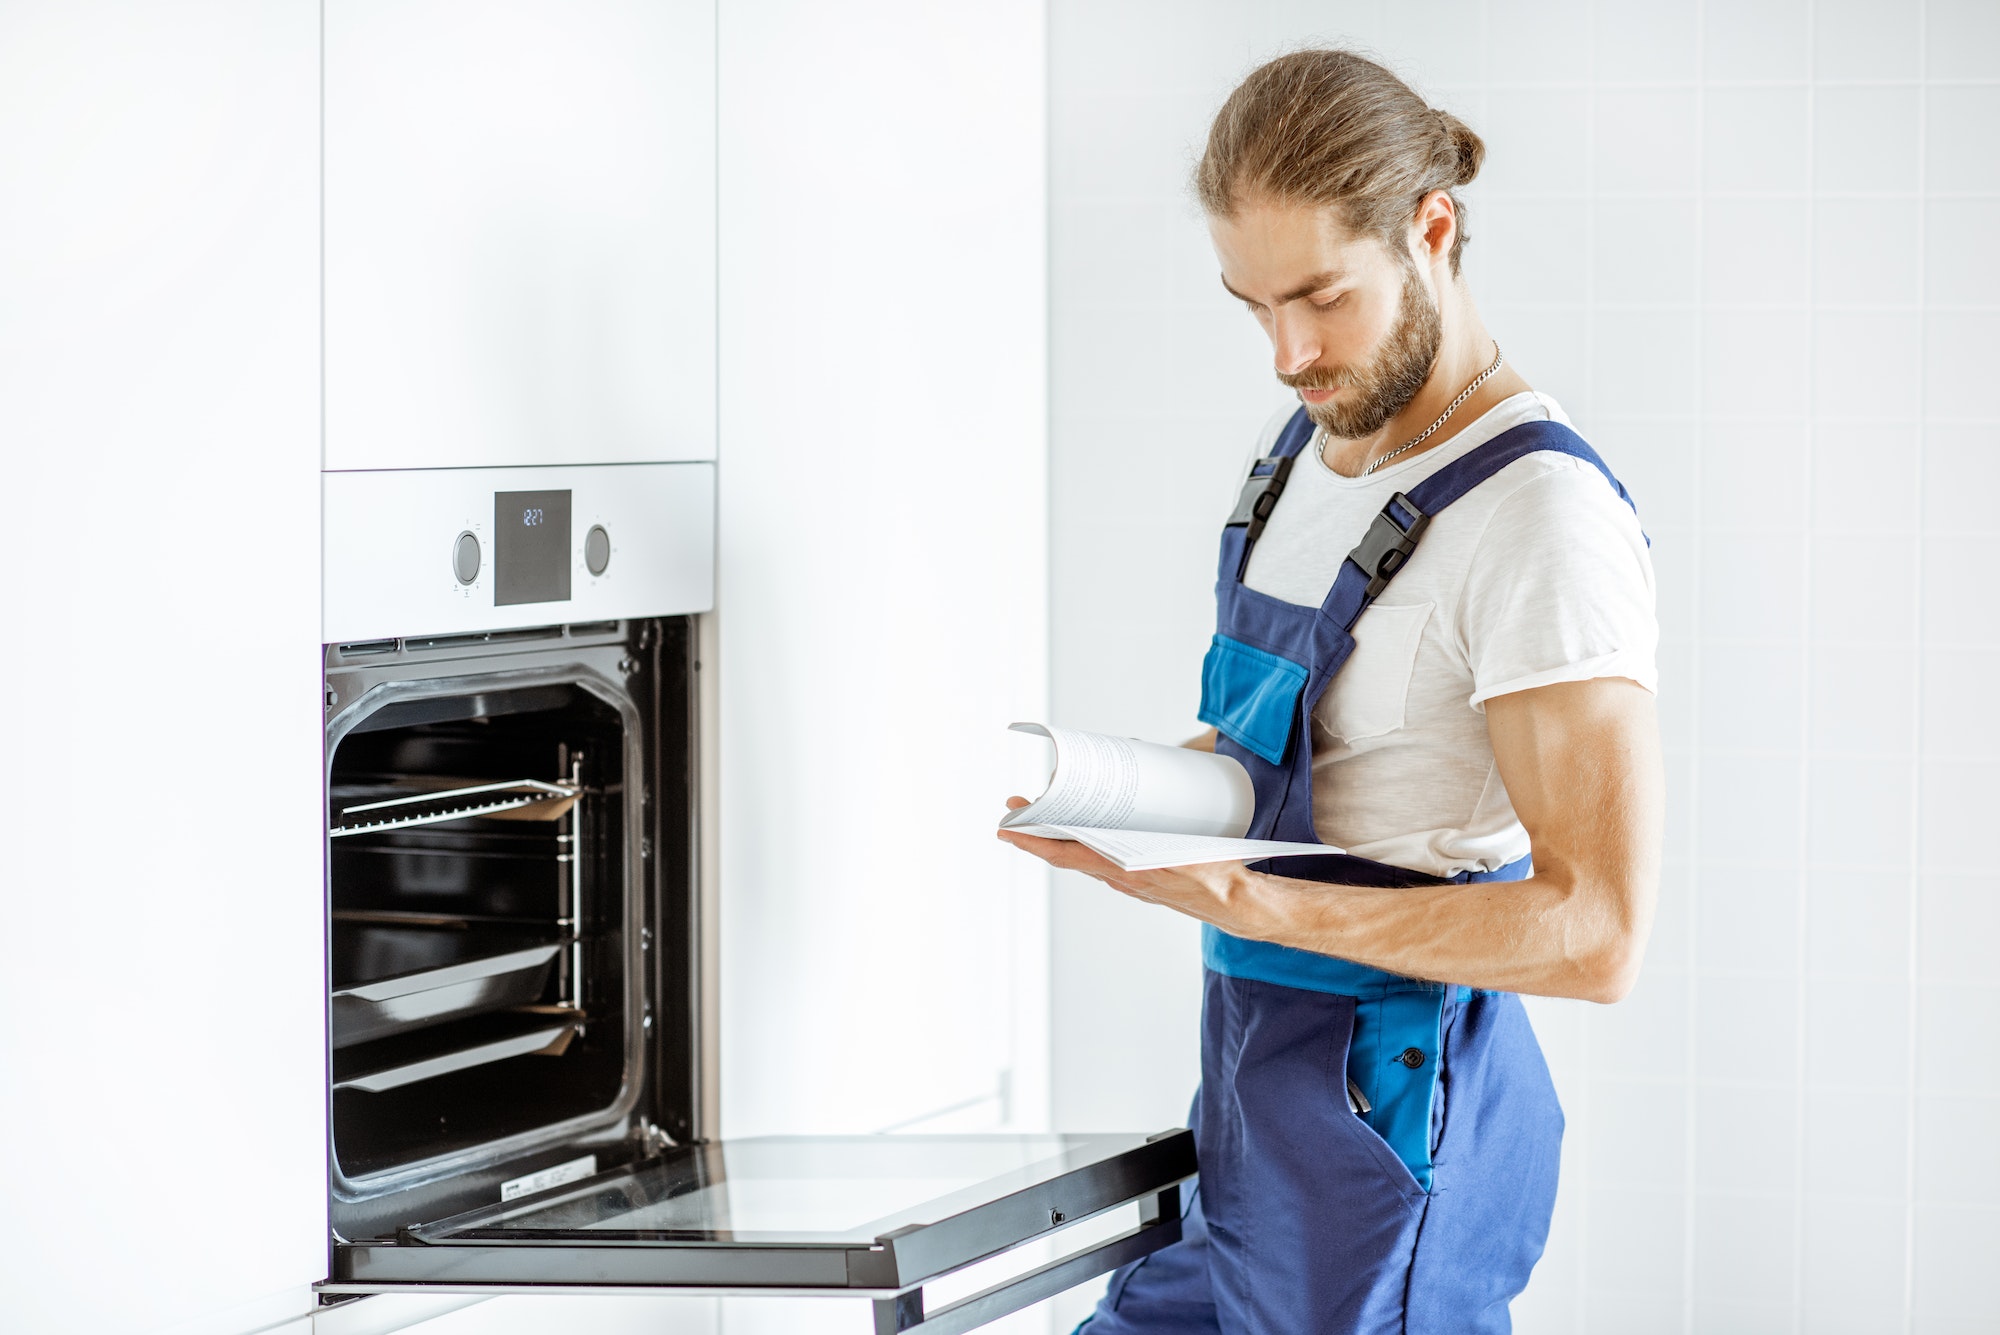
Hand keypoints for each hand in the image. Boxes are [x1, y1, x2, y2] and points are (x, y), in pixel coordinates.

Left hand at [996, 797, 1266, 935]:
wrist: (1235, 902)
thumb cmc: (1213, 872)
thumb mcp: (1179, 847)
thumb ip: (1150, 833)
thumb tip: (1127, 815)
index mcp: (1122, 869)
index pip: (1065, 855)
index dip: (1033, 842)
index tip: (1006, 830)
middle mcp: (1118, 877)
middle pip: (1066, 852)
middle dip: (1038, 830)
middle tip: (1016, 806)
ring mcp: (1127, 879)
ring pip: (1082, 855)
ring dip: (1060, 836)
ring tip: (1043, 812)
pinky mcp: (1139, 877)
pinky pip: (1101, 860)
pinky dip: (1085, 844)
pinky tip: (1087, 830)